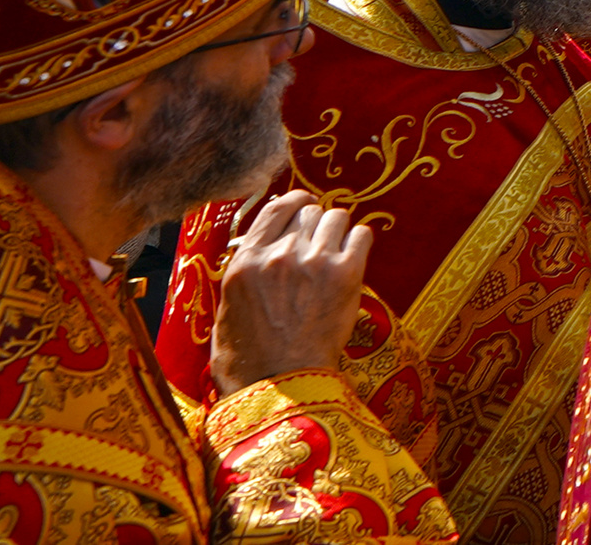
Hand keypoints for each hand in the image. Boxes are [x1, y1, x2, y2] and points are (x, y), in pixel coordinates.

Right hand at [208, 193, 376, 394]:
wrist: (279, 388)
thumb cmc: (248, 359)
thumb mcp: (228, 309)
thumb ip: (246, 273)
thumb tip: (260, 252)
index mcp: (246, 262)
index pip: (276, 207)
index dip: (296, 203)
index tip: (305, 206)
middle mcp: (279, 254)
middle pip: (309, 212)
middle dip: (316, 225)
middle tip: (320, 244)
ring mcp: (314, 261)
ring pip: (337, 217)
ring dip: (338, 232)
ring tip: (336, 254)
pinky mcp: (346, 274)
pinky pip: (362, 235)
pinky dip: (359, 244)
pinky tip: (352, 261)